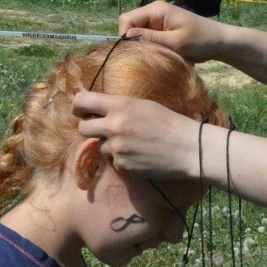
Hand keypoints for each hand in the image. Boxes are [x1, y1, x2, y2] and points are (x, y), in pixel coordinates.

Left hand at [72, 90, 199, 180]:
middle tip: (103, 129)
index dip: (78, 105)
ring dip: (110, 145)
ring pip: (100, 146)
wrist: (188, 148)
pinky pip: (114, 161)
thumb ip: (118, 107)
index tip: (80, 109)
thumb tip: (97, 110)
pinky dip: (123, 159)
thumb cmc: (169, 122)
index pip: (82, 101)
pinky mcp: (122, 166)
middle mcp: (113, 126)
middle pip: (83, 127)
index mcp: (120, 105)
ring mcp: (116, 148)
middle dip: (90, 128)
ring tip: (133, 144)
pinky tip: (140, 155)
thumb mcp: (143, 105)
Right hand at [117, 1, 221, 60]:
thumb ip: (151, 39)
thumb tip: (126, 37)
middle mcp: (153, 13)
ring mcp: (158, 23)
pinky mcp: (162, 32)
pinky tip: (165, 56)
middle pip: (130, 28)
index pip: (126, 20)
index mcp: (156, 10)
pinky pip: (149, 41)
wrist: (220, 42)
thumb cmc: (202, 40)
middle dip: (135, 44)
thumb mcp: (176, 42)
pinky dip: (154, 49)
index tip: (134, 53)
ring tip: (158, 57)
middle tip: (148, 57)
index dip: (124, 36)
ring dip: (146, 48)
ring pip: (139, 36)